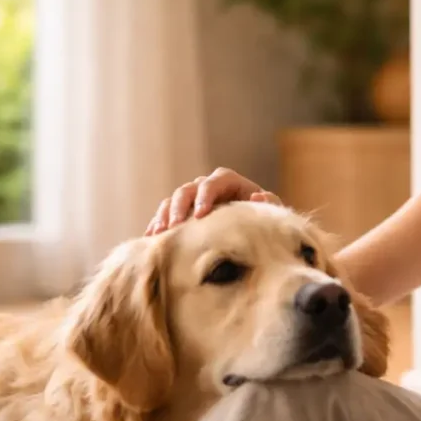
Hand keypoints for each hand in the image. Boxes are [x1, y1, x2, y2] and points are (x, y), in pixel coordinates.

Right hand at [145, 167, 282, 235]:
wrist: (253, 225)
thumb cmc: (263, 216)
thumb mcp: (269, 210)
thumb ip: (268, 203)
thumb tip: (258, 195)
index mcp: (228, 181)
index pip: (213, 183)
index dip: (204, 196)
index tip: (200, 215)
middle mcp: (207, 186)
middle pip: (187, 190)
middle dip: (179, 207)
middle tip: (175, 226)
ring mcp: (192, 198)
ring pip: (172, 200)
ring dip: (164, 215)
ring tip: (159, 234)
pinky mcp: (182, 212)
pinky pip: (164, 214)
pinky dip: (157, 224)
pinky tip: (150, 239)